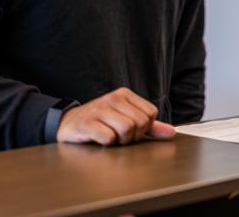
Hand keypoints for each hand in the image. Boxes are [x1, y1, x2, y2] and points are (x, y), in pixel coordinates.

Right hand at [56, 87, 175, 145]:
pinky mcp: (87, 123)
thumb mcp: (126, 119)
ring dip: (120, 140)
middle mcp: (113, 98)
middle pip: (140, 123)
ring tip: (110, 137)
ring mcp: (99, 109)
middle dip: (132, 136)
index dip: (144, 128)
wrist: (67, 123)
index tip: (131, 130)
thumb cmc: (100, 122)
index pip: (151, 114)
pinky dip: (106, 143)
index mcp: (125, 94)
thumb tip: (171, 132)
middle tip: (119, 136)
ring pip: (127, 129)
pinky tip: (98, 139)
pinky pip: (109, 138)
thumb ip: (150, 126)